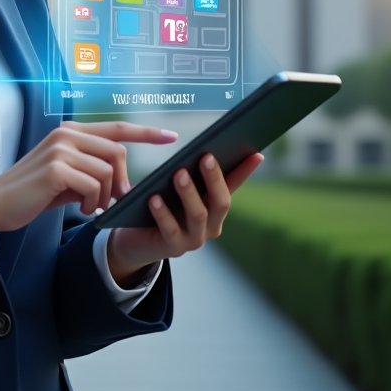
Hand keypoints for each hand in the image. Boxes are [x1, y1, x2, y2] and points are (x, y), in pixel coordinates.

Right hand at [0, 121, 177, 235]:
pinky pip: (94, 185)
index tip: (171, 136)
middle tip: (114, 200)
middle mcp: (66, 135)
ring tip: (90, 207)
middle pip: (118, 151)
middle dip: (122, 180)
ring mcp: (60, 149)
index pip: (116, 127)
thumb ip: (92, 171)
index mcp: (70, 132)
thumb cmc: (33, 194)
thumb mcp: (67, 178)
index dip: (146, 132)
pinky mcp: (56, 169)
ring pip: (108, 171)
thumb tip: (124, 182)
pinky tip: (81, 209)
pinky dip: (93, 203)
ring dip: (105, 196)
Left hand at [106, 152, 264, 283]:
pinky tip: (154, 199)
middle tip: (206, 157)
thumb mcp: (174, 187)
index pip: (233, 185)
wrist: (135, 240)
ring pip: (198, 215)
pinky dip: (163, 213)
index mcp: (214, 207)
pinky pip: (170, 229)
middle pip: (220, 202)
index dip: (245, 171)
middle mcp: (210, 225)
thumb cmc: (158, 207)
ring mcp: (194, 239)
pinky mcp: (173, 248)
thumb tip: (189, 143)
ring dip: (189, 193)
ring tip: (179, 173)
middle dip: (214, 179)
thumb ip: (187, 172)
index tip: (256, 153)